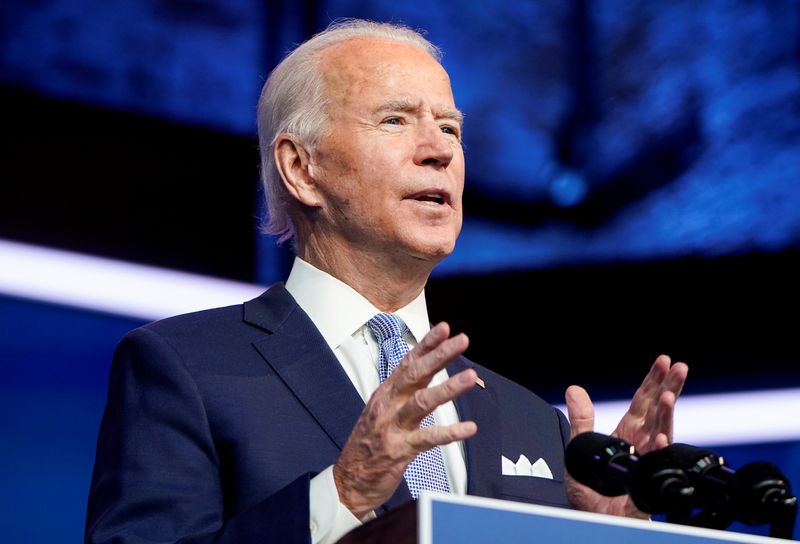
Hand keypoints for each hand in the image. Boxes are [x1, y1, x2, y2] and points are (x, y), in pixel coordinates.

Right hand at [333, 322, 477, 517]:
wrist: (348, 480)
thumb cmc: (368, 444)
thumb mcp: (381, 411)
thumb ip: (402, 393)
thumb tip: (425, 373)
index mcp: (386, 393)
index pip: (409, 362)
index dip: (427, 344)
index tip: (444, 329)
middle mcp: (388, 405)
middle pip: (416, 374)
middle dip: (440, 356)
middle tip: (461, 341)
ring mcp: (393, 426)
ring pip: (423, 401)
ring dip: (448, 388)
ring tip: (470, 377)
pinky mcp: (399, 450)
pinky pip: (428, 439)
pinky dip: (450, 432)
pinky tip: (468, 428)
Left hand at [564, 354, 688, 516]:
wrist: (594, 521)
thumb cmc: (594, 489)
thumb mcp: (581, 448)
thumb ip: (581, 420)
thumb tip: (574, 389)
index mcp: (629, 433)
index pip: (644, 402)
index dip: (653, 381)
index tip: (663, 360)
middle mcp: (643, 446)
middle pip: (658, 412)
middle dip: (669, 389)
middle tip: (678, 367)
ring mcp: (647, 465)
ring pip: (661, 435)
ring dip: (665, 415)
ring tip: (668, 396)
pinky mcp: (644, 488)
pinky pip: (653, 469)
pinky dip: (658, 453)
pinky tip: (660, 438)